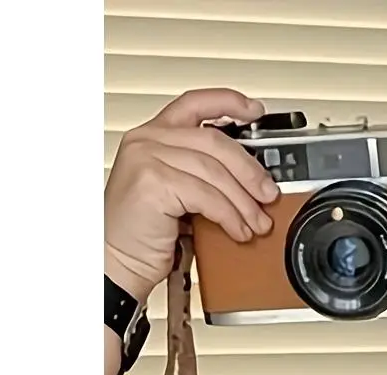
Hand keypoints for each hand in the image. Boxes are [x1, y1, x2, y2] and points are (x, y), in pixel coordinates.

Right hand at [105, 89, 279, 303]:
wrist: (118, 260)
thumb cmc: (145, 233)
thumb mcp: (177, 194)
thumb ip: (201, 175)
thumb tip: (251, 180)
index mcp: (154, 135)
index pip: (195, 104)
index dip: (228, 102)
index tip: (254, 111)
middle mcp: (148, 140)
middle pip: (214, 140)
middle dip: (250, 170)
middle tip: (268, 195)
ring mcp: (147, 157)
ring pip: (214, 170)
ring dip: (243, 201)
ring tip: (256, 223)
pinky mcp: (153, 182)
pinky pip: (206, 195)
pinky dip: (229, 216)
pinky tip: (237, 230)